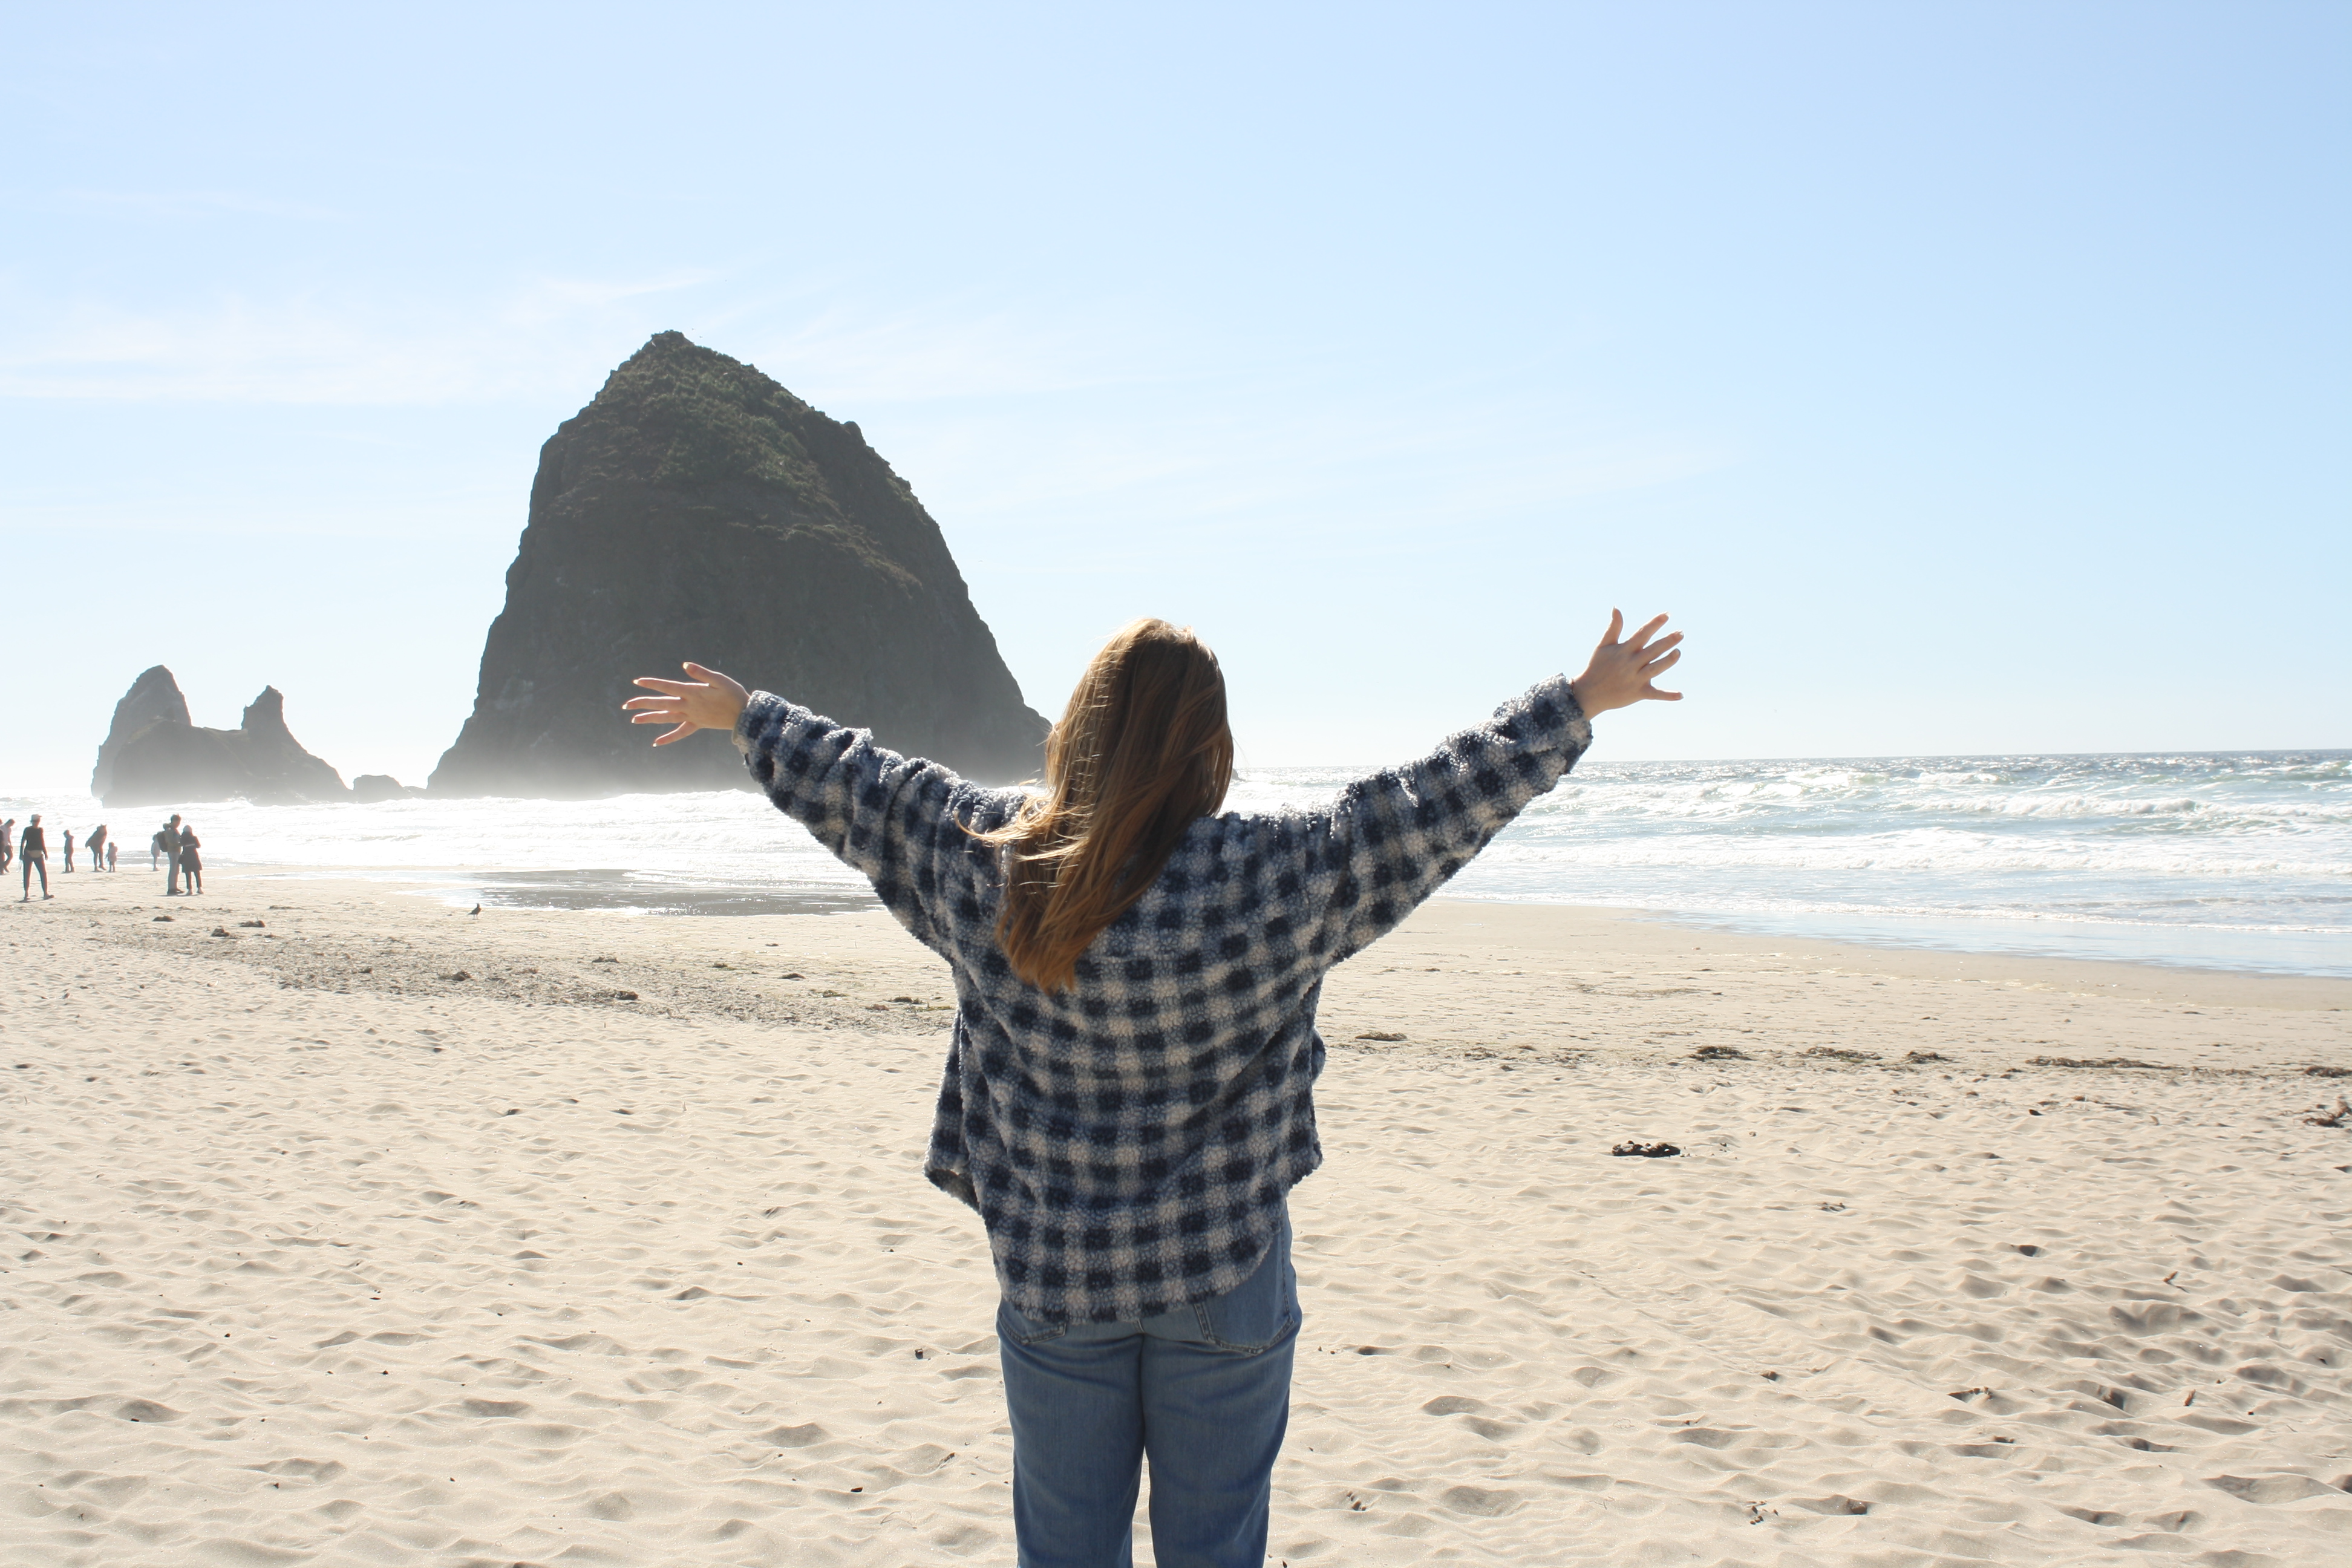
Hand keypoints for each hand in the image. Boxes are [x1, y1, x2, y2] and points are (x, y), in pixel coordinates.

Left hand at [624, 662, 750, 744]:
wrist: (744, 715)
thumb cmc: (733, 694)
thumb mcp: (719, 679)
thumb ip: (701, 673)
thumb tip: (685, 665)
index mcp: (692, 693)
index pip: (667, 687)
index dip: (652, 684)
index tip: (637, 682)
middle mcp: (688, 706)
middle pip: (662, 704)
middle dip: (643, 703)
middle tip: (626, 705)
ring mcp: (691, 717)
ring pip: (666, 718)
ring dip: (650, 718)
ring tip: (634, 720)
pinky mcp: (697, 724)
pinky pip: (680, 732)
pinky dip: (668, 737)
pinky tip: (656, 742)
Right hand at [1567, 610, 1683, 716]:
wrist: (1589, 693)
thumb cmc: (1597, 666)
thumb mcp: (1603, 646)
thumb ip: (1613, 627)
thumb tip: (1617, 608)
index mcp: (1624, 651)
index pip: (1642, 634)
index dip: (1655, 623)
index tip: (1667, 614)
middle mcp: (1631, 664)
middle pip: (1653, 650)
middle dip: (1667, 641)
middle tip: (1680, 633)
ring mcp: (1635, 679)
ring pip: (1655, 669)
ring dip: (1668, 661)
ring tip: (1678, 652)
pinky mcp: (1638, 693)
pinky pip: (1655, 694)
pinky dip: (1667, 695)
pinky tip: (1681, 695)